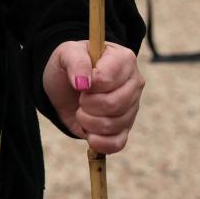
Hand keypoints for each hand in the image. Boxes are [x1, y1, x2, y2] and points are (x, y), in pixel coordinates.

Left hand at [43, 40, 143, 154]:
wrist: (65, 87)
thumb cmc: (70, 66)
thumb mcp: (66, 54)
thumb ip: (75, 62)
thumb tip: (83, 83)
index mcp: (124, 59)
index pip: (107, 79)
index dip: (88, 85)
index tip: (80, 82)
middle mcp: (134, 83)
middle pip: (113, 104)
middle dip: (87, 105)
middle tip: (80, 98)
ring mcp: (132, 107)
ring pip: (114, 124)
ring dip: (88, 122)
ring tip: (82, 111)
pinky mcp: (125, 128)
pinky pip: (118, 143)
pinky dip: (99, 142)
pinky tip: (89, 133)